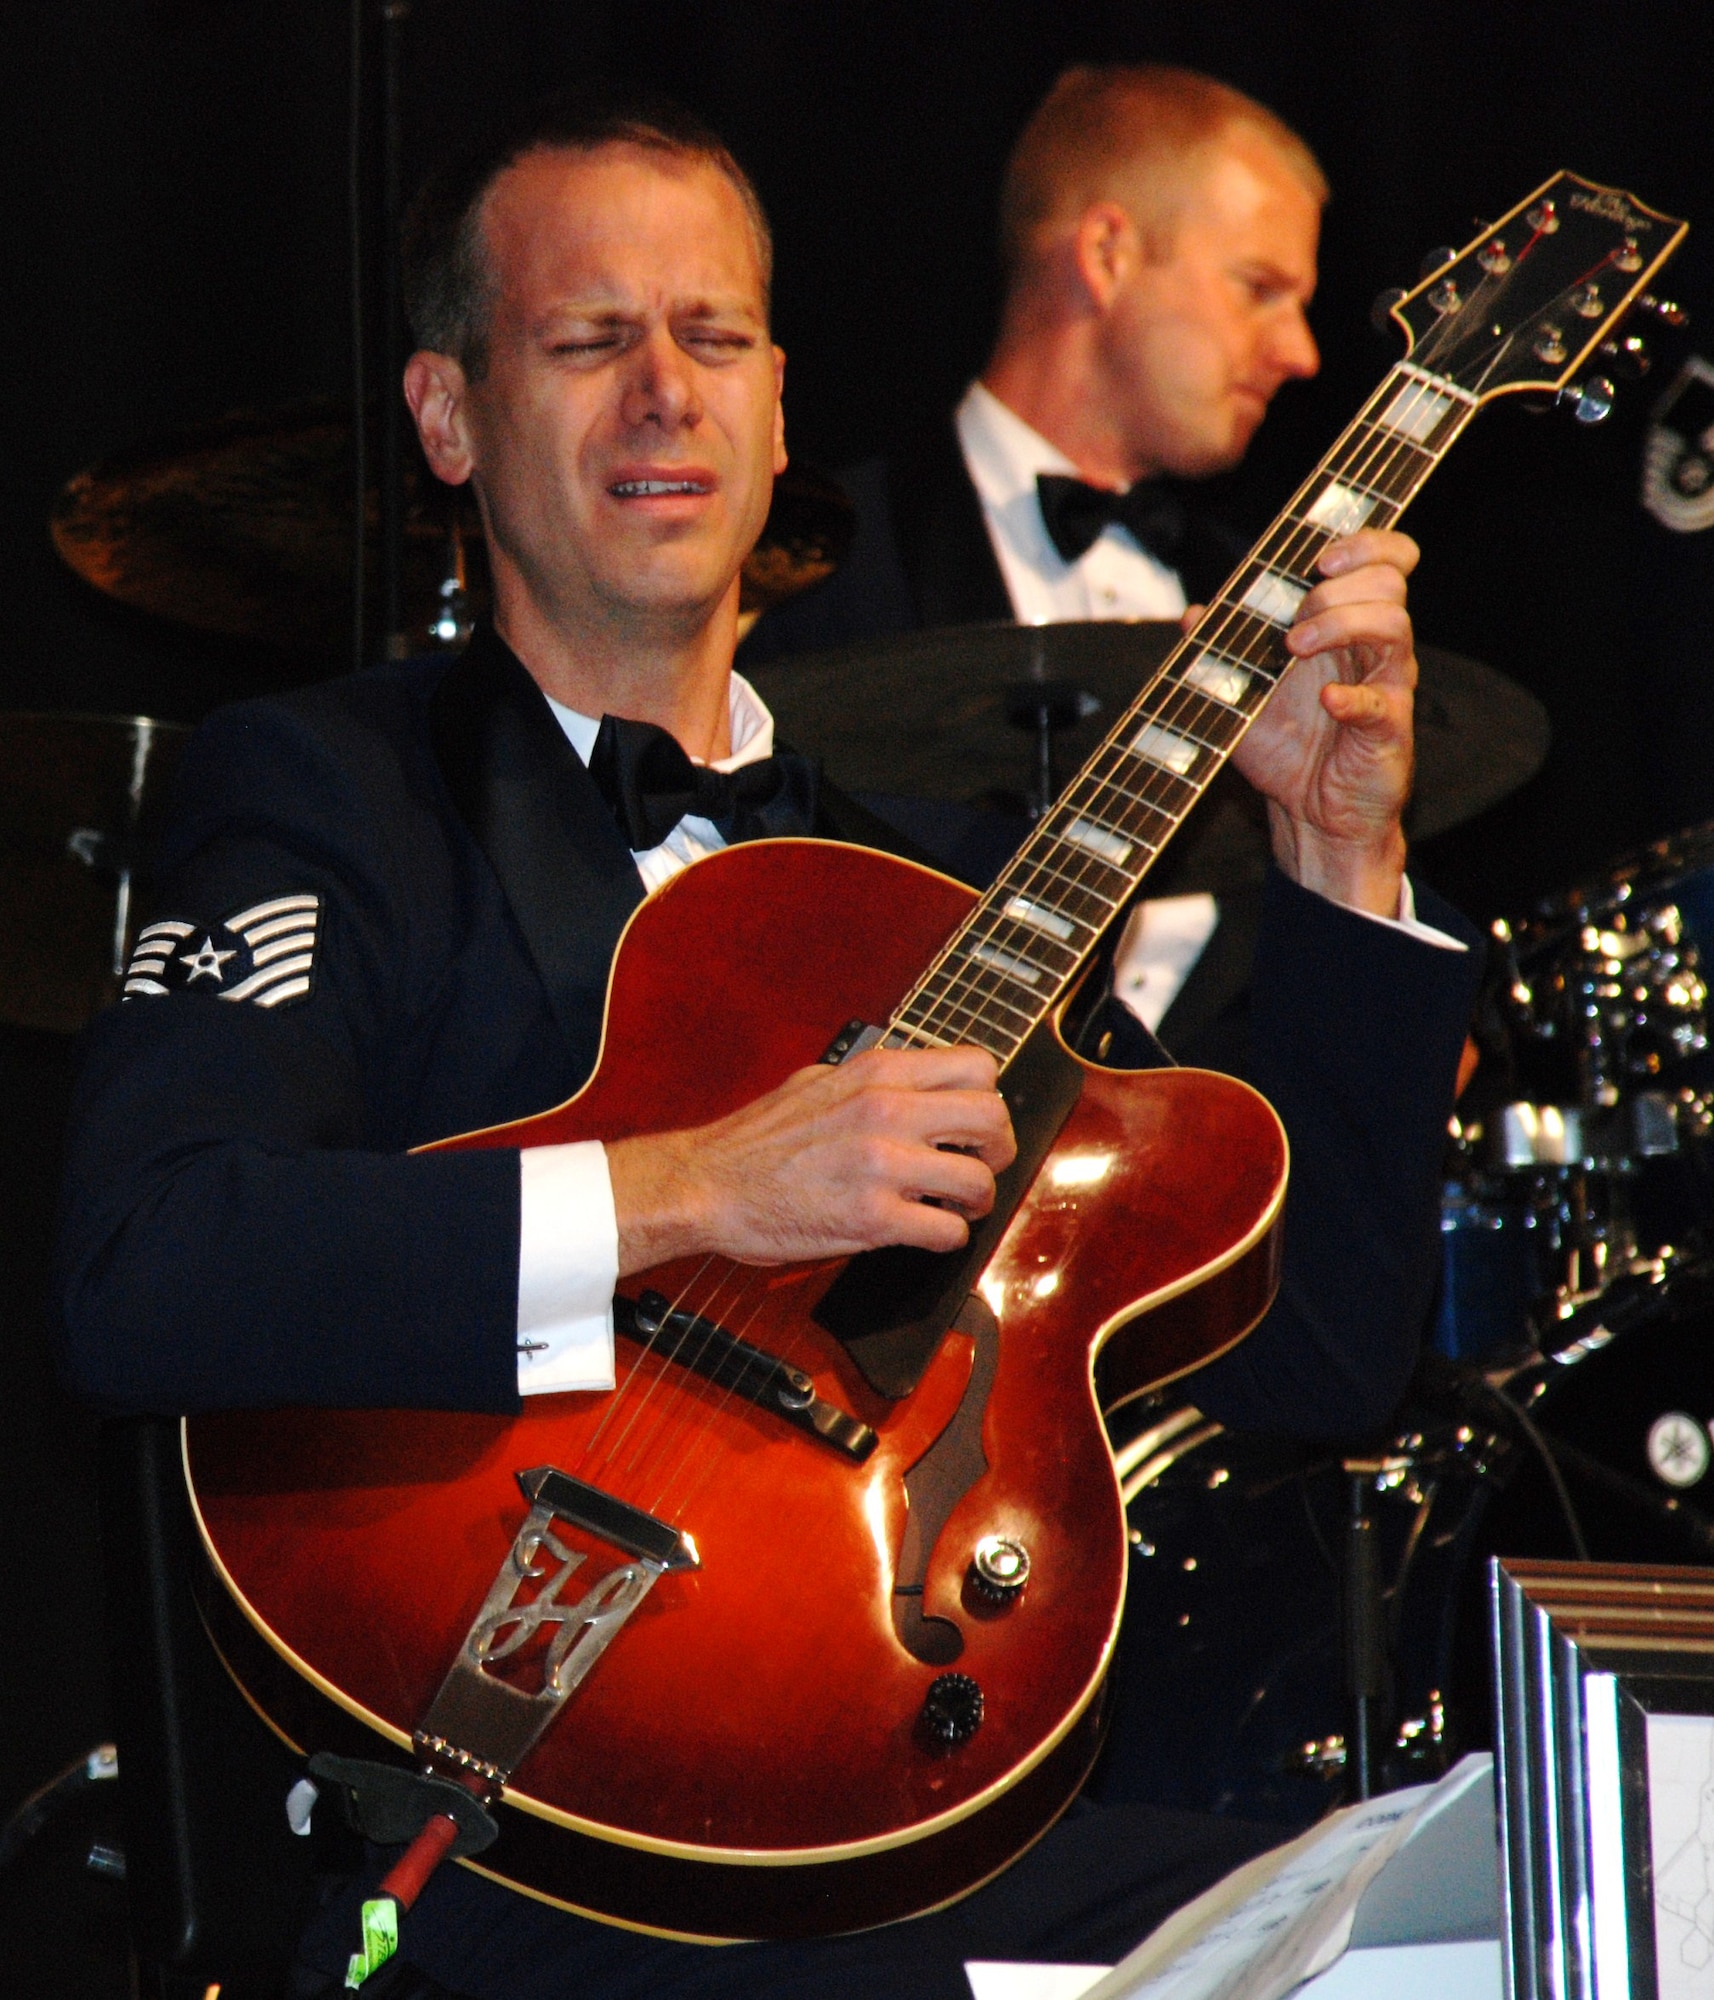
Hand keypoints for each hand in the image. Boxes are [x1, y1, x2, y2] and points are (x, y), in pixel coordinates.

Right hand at [606, 1045, 1016, 1272]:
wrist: (707, 1185)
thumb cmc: (756, 1140)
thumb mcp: (818, 1080)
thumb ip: (873, 1079)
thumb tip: (916, 1085)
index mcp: (877, 1072)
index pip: (977, 1068)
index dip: (987, 1099)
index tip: (974, 1124)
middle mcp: (887, 1110)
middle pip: (992, 1119)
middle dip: (998, 1150)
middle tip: (982, 1167)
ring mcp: (883, 1165)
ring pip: (979, 1181)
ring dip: (976, 1202)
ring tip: (955, 1208)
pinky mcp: (874, 1218)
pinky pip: (946, 1230)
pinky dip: (946, 1239)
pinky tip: (926, 1234)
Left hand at [1214, 527, 1419, 915]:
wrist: (1309, 815)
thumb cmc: (1287, 748)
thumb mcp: (1241, 693)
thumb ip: (1219, 650)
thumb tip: (1191, 614)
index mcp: (1349, 627)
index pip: (1386, 560)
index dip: (1365, 543)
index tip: (1319, 557)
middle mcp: (1375, 649)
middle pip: (1388, 582)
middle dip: (1334, 589)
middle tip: (1292, 622)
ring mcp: (1386, 686)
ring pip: (1393, 625)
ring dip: (1340, 626)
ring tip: (1292, 649)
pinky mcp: (1388, 729)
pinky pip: (1381, 701)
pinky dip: (1352, 696)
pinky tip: (1326, 699)